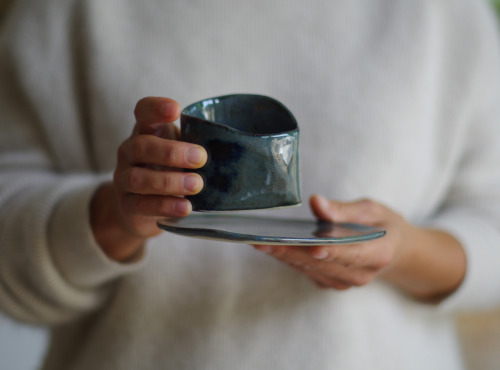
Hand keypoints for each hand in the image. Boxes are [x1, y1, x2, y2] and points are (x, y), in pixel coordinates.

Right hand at [90, 97, 206, 260]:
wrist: (142, 209)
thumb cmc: (168, 171)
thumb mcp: (181, 153)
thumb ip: (197, 145)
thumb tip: (234, 149)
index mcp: (146, 133)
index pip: (143, 112)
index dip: (156, 108)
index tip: (176, 109)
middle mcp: (129, 153)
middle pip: (141, 146)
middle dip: (172, 152)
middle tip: (201, 158)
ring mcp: (124, 180)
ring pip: (138, 178)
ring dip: (169, 181)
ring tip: (197, 185)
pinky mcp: (127, 206)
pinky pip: (142, 205)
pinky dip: (165, 206)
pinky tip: (185, 207)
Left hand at [254, 195, 465, 300]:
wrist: (395, 251)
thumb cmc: (383, 225)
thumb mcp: (373, 209)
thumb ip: (344, 209)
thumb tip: (316, 203)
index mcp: (378, 253)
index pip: (352, 254)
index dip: (332, 251)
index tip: (312, 247)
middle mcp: (361, 274)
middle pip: (322, 264)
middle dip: (291, 252)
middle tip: (262, 240)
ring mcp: (345, 282)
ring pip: (310, 269)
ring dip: (283, 256)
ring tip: (258, 242)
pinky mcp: (331, 282)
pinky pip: (307, 272)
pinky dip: (289, 259)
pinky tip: (270, 247)